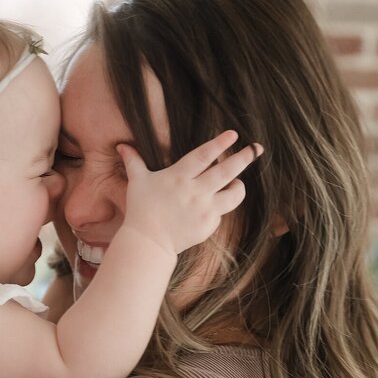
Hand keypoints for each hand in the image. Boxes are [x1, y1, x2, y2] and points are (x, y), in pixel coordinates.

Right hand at [118, 130, 258, 255]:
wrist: (148, 242)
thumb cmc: (141, 209)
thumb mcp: (137, 182)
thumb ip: (134, 162)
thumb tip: (121, 146)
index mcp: (179, 177)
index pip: (204, 156)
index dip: (220, 144)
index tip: (233, 134)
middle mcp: (195, 191)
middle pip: (226, 171)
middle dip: (243, 158)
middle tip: (256, 148)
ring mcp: (204, 209)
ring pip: (234, 194)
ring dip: (239, 186)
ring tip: (236, 183)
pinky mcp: (209, 225)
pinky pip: (222, 213)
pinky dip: (219, 208)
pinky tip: (211, 207)